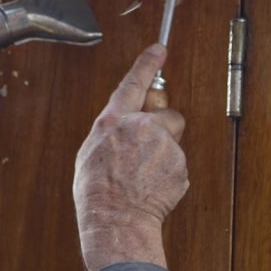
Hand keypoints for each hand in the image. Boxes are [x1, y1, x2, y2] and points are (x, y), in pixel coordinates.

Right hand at [73, 44, 188, 270]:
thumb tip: (126, 125)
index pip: (133, 83)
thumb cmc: (97, 192)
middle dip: (164, 129)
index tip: (159, 49)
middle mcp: (139, 127)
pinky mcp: (179, 165)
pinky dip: (169, 176)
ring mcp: (162, 146)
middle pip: (166, 114)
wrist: (116, 220)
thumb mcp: (91, 152)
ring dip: (165, 155)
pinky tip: (152, 188)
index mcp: (113, 122)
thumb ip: (112, 132)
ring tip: (145, 177)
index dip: (147, 64)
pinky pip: (178, 165)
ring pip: (173, 142)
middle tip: (150, 152)